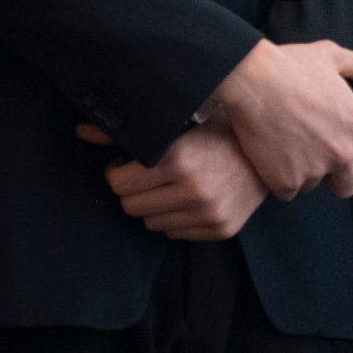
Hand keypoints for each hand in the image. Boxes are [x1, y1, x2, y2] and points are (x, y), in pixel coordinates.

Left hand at [77, 120, 267, 239]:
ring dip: (154, 204)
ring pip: (151, 223)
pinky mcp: (221, 229)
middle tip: (149, 173)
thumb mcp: (177, 119)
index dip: (119, 172)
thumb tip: (80, 131)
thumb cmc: (219, 127)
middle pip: (130, 206)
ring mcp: (208, 213)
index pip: (118, 184)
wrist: (272, 148)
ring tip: (172, 183)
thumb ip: (126, 130)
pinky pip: (174, 233)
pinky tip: (190, 196)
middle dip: (134, 189)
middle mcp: (192, 189)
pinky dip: (176, 217)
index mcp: (177, 158)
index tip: (129, 162)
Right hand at [213, 38, 352, 200]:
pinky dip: (277, 179)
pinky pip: (285, 191)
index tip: (326, 142)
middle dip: (330, 177)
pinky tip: (268, 156)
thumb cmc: (290, 65)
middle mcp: (343, 153)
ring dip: (300, 173)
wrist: (251, 80)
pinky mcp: (286, 181)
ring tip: (283, 146)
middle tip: (308, 157)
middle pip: (345, 185)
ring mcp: (315, 170)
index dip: (345, 153)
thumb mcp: (328, 55)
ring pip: (310, 185)